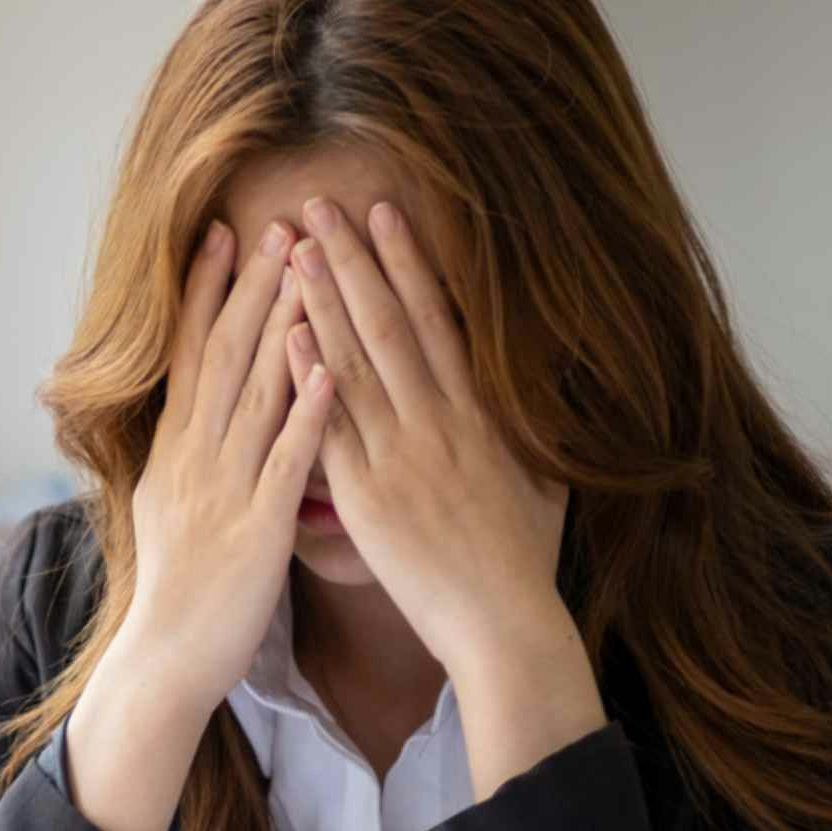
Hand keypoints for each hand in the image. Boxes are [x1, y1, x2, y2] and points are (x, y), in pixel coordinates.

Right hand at [59, 218, 334, 830]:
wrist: (163, 662)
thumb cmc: (174, 594)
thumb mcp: (165, 512)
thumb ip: (181, 461)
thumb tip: (185, 420)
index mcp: (173, 452)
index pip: (189, 355)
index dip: (208, 292)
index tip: (227, 235)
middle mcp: (193, 460)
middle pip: (224, 357)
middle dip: (253, 289)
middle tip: (282, 225)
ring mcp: (224, 491)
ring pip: (255, 393)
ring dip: (283, 326)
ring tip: (309, 267)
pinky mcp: (256, 528)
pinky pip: (286, 461)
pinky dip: (307, 411)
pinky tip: (328, 367)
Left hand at [285, 196, 569, 677]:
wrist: (506, 625)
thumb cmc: (525, 564)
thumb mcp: (544, 482)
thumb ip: (531, 432)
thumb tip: (541, 394)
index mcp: (480, 414)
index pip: (439, 320)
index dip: (408, 264)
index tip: (385, 216)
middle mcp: (441, 421)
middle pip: (391, 322)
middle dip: (354, 260)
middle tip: (320, 205)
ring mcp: (402, 455)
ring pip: (356, 361)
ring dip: (323, 300)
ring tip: (295, 248)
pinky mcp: (369, 495)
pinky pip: (332, 425)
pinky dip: (311, 376)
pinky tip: (288, 335)